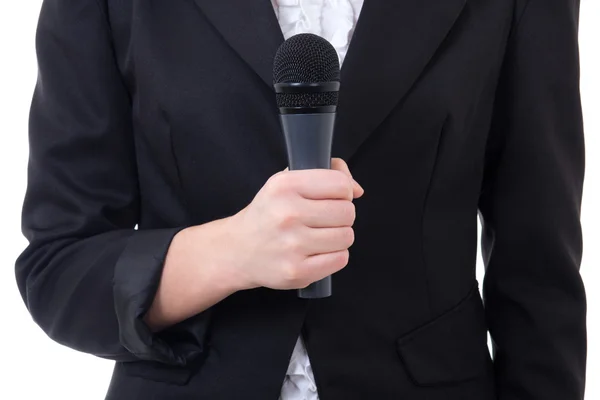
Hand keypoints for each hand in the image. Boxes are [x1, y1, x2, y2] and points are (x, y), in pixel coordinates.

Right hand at [224, 158, 363, 290]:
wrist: (238, 250)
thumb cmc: (268, 214)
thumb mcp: (287, 182)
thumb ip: (327, 174)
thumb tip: (357, 189)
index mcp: (284, 186)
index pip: (340, 184)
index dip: (343, 191)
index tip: (332, 197)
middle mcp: (287, 214)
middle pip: (347, 212)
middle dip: (341, 215)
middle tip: (323, 219)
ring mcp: (292, 245)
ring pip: (347, 236)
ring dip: (338, 237)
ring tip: (319, 236)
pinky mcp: (297, 272)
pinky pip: (340, 259)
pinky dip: (334, 256)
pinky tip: (317, 252)